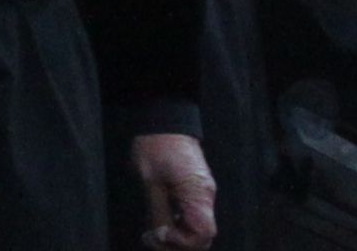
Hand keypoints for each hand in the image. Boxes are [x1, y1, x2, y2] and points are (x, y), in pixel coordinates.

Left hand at [132, 128, 217, 249]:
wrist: (164, 118)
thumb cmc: (156, 146)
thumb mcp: (151, 181)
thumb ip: (159, 211)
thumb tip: (160, 235)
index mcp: (198, 194)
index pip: (202, 234)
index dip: (181, 242)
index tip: (158, 234)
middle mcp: (205, 196)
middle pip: (203, 235)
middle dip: (179, 243)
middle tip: (153, 238)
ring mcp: (203, 192)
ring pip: (199, 228)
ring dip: (179, 235)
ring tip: (154, 232)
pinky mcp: (197, 188)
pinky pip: (194, 216)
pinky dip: (181, 224)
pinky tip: (163, 221)